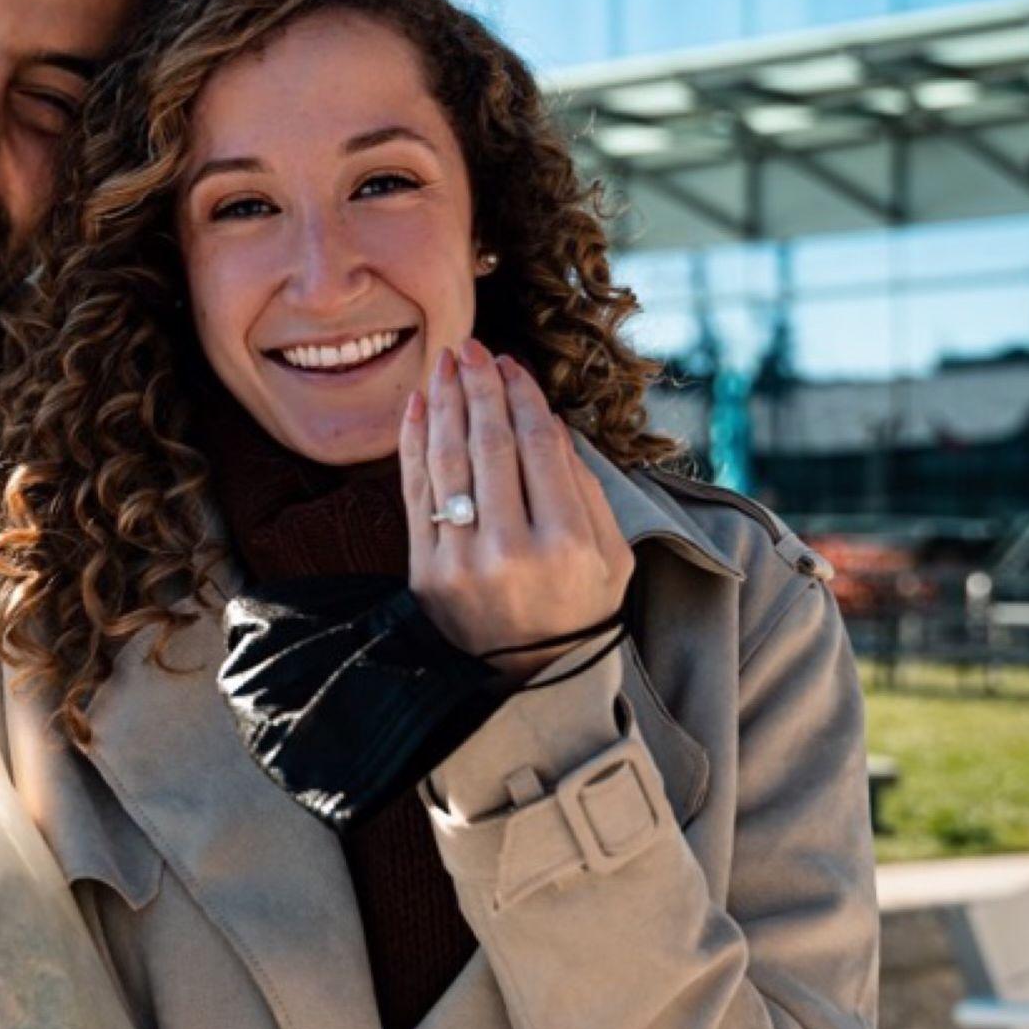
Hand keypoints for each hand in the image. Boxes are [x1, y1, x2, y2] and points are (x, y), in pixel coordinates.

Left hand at [401, 340, 634, 675]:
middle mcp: (512, 552)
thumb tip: (545, 422)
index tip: (512, 364)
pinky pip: (415, 494)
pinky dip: (414, 444)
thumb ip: (586, 488)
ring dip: (445, 404)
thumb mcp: (614, 556)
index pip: (539, 447)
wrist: (532, 681)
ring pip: (448, 462)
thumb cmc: (581, 608)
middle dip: (481, 387)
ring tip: (444, 364)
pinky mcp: (425, 573)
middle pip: (490, 446)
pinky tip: (419, 406)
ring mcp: (462, 563)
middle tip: (473, 347)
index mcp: (568, 545)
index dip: (522, 397)